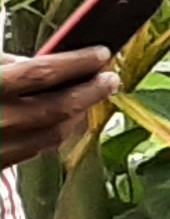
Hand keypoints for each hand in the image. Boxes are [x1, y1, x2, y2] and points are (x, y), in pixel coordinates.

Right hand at [0, 52, 119, 169]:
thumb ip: (8, 65)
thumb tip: (39, 63)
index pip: (44, 73)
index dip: (79, 62)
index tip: (100, 55)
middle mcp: (1, 120)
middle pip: (61, 107)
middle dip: (92, 91)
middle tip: (110, 80)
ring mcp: (2, 147)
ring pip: (55, 133)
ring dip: (78, 115)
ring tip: (89, 99)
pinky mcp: (1, 163)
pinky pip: (36, 150)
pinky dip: (55, 134)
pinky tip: (62, 122)